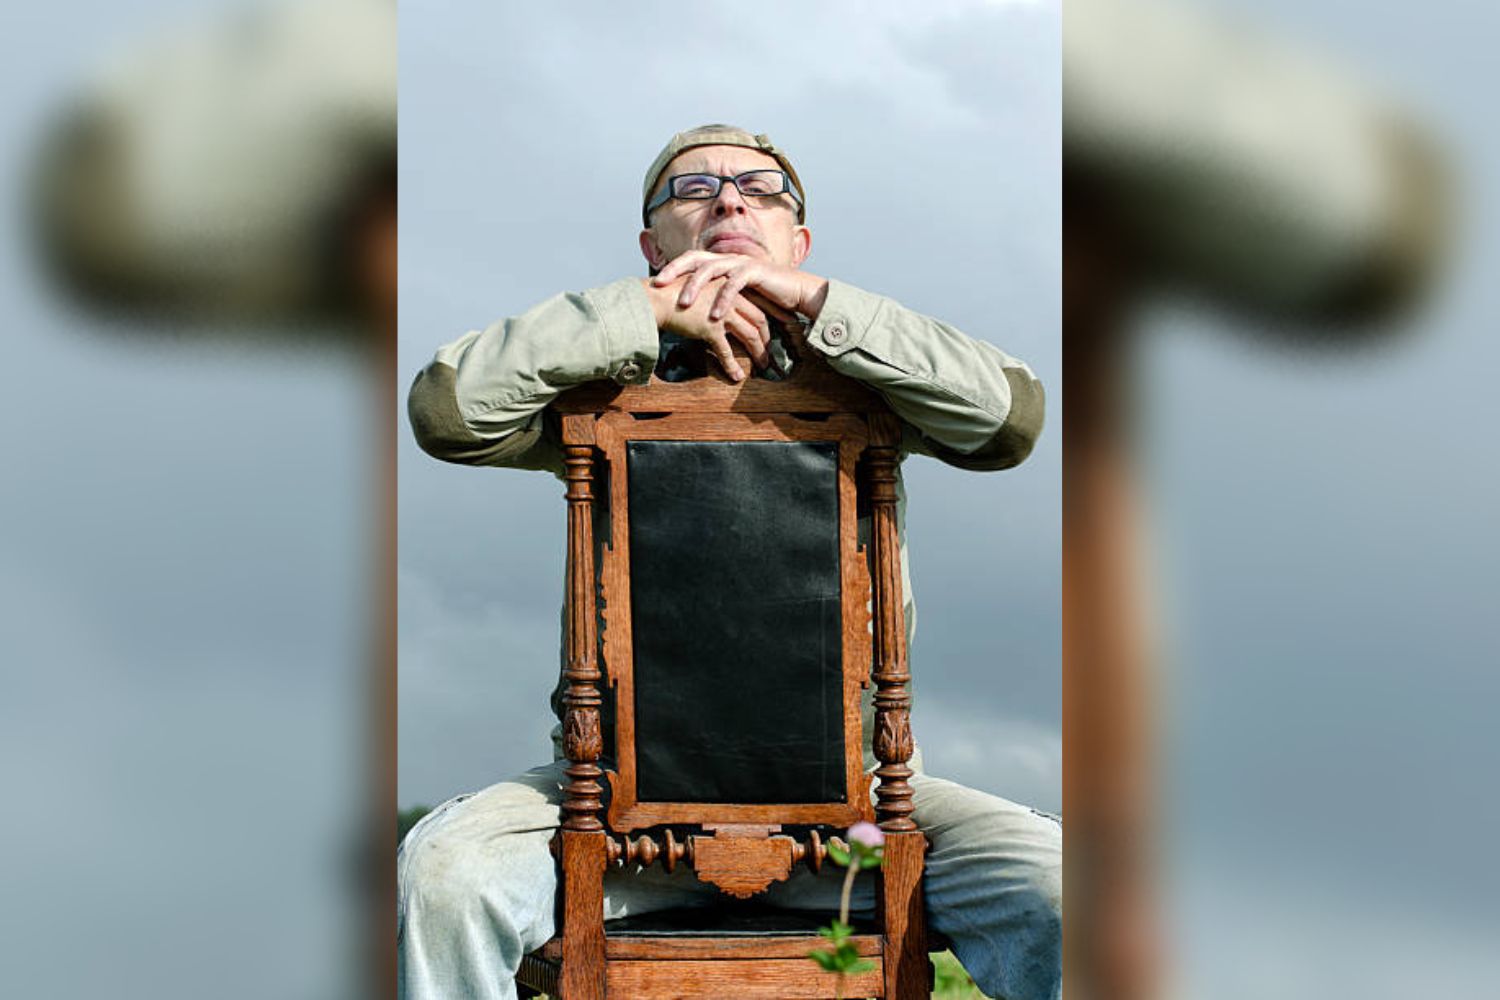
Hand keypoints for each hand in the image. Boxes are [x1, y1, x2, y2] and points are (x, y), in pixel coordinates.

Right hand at [644, 275, 774, 381]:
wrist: (657, 297)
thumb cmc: (675, 293)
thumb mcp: (702, 289)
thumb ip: (717, 297)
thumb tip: (726, 310)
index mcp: (730, 287)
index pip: (759, 302)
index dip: (772, 315)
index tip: (783, 325)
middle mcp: (730, 298)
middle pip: (759, 320)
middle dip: (768, 337)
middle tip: (771, 350)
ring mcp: (722, 313)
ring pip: (750, 335)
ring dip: (758, 352)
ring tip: (763, 365)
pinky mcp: (710, 328)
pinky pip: (726, 351)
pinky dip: (732, 365)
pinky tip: (737, 376)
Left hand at [652, 251, 828, 323]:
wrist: (796, 292)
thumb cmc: (765, 296)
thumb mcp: (736, 296)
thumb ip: (717, 295)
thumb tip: (694, 309)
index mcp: (721, 262)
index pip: (691, 259)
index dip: (672, 267)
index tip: (654, 282)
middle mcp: (729, 258)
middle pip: (695, 258)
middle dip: (675, 270)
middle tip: (658, 285)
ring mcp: (741, 262)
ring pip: (712, 269)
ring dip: (696, 286)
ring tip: (685, 304)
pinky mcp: (755, 272)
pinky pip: (734, 284)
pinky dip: (723, 300)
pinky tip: (715, 316)